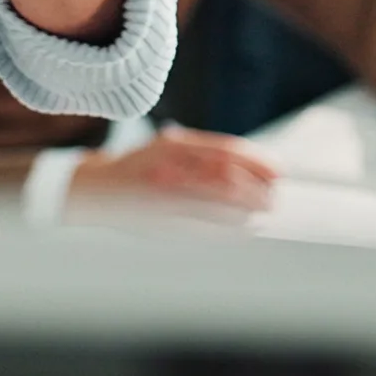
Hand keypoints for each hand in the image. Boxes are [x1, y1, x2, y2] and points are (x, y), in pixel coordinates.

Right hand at [69, 126, 278, 212]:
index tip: (277, 171)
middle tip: (272, 198)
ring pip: (219, 206)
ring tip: (260, 215)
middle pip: (226, 179)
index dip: (257, 161)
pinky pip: (206, 229)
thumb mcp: (168, 147)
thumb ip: (204, 152)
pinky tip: (241, 229)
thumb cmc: (139, 168)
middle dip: (256, 190)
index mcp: (174, 146)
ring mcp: (165, 196)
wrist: (97, 192)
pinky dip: (230, 230)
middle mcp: (170, 167)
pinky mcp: (162, 223)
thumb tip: (251, 163)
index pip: (225, 151)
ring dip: (246, 212)